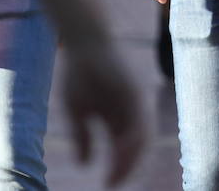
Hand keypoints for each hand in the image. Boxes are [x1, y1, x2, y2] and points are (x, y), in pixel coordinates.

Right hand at [59, 40, 144, 186]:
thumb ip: (83, 137)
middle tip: (115, 184)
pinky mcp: (134, 91)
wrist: (84, 42)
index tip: (109, 183)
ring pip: (142, 134)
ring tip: (119, 175)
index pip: (126, 146)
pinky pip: (139, 119)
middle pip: (137, 144)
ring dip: (131, 157)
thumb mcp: (77, 110)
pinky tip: (120, 152)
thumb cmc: (79, 74)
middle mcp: (130, 109)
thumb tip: (84, 164)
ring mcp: (134, 100)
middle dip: (128, 166)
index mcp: (118, 115)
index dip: (120, 165)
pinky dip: (132, 138)